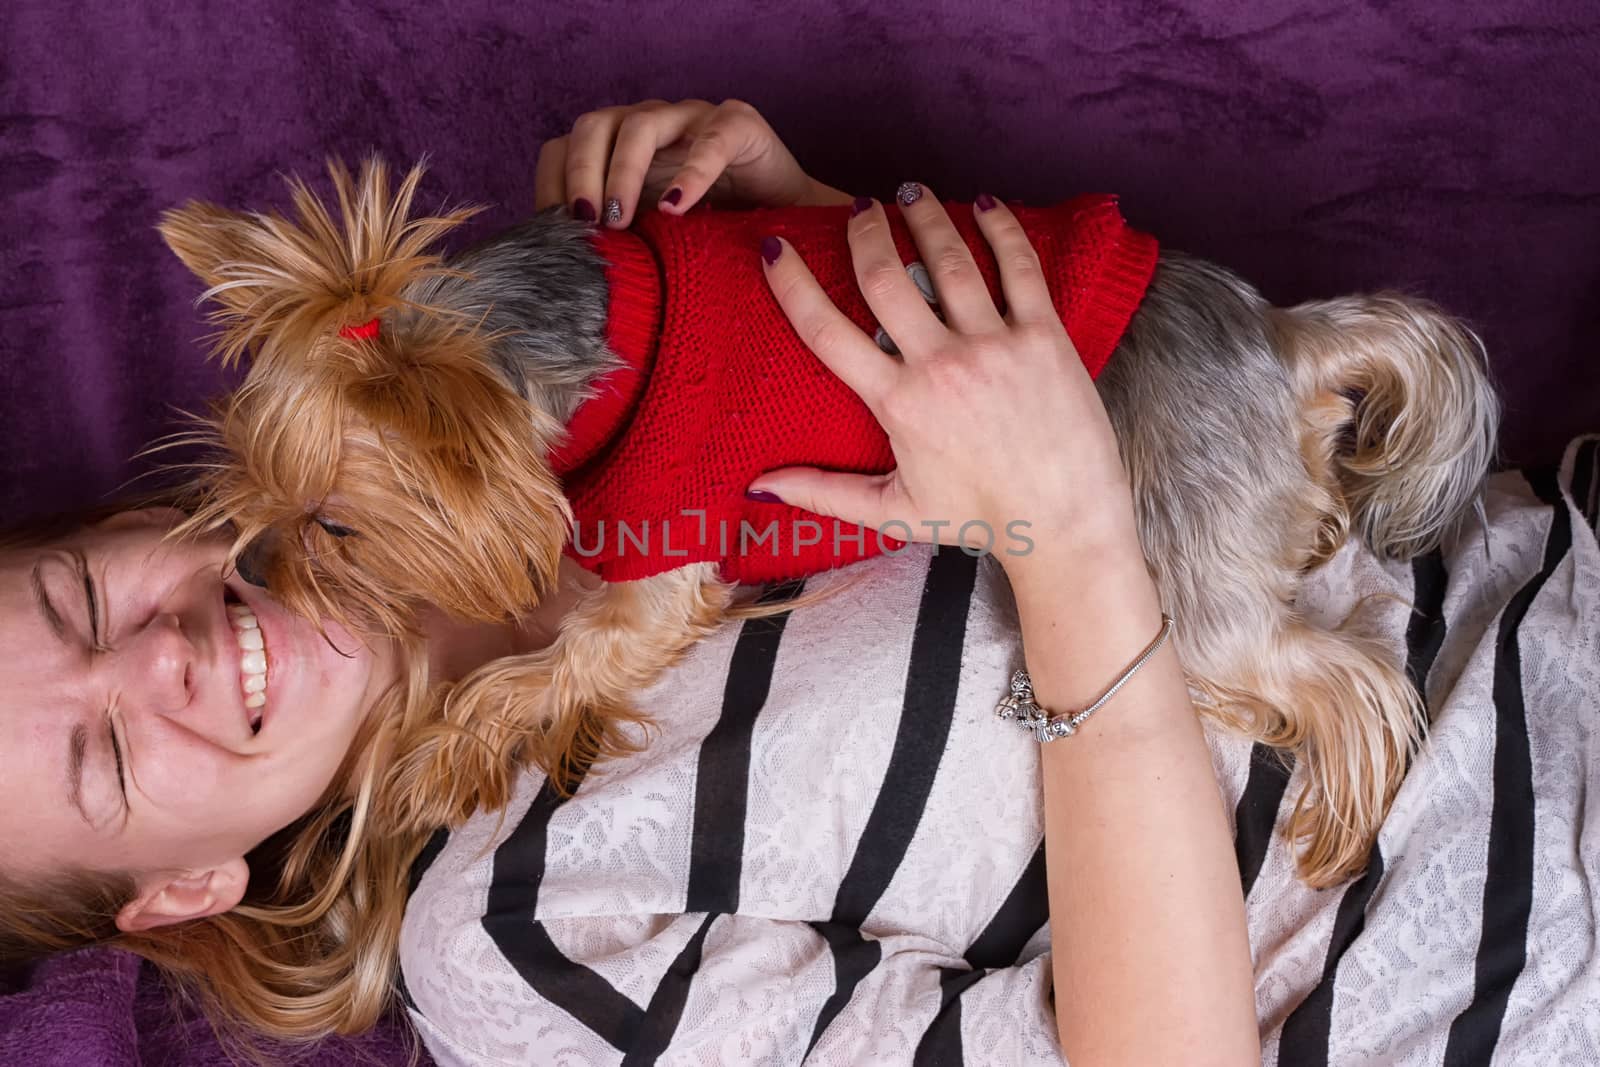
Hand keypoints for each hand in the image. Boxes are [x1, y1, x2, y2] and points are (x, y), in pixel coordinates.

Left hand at [534, 99, 851, 226]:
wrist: (793, 234)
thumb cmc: (716, 242)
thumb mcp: (654, 248)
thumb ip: (616, 250)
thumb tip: (560, 284)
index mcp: (620, 151)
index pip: (563, 149)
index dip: (551, 185)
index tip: (549, 234)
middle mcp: (651, 127)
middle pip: (593, 127)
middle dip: (580, 176)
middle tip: (586, 226)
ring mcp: (693, 121)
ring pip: (639, 124)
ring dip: (622, 172)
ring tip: (622, 221)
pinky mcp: (739, 125)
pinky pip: (709, 140)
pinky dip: (690, 173)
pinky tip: (678, 208)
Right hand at [751, 188, 1141, 582]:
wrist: (1065, 523)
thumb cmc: (980, 519)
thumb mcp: (893, 512)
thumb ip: (822, 492)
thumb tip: (759, 488)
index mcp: (898, 402)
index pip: (827, 330)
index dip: (793, 284)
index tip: (775, 249)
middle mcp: (941, 364)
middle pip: (885, 277)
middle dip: (865, 232)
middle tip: (858, 210)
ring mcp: (994, 345)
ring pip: (949, 260)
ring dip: (926, 217)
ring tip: (911, 193)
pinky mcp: (1043, 336)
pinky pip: (1018, 267)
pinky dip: (1000, 229)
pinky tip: (986, 204)